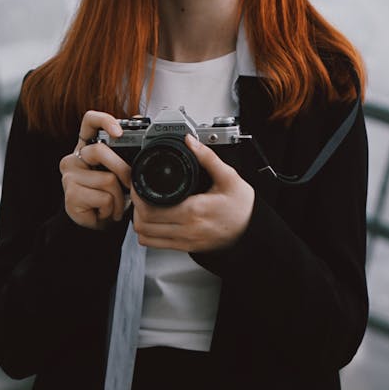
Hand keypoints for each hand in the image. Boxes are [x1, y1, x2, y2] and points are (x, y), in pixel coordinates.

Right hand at [59, 110, 131, 229]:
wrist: (97, 222)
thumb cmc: (109, 193)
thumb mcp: (119, 169)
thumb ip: (125, 146)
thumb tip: (138, 118)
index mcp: (87, 146)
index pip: (89, 121)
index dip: (104, 121)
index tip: (119, 132)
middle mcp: (74, 157)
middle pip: (100, 152)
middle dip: (122, 169)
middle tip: (128, 184)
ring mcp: (69, 176)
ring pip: (107, 180)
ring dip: (120, 198)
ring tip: (114, 204)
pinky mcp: (70, 194)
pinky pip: (103, 198)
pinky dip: (111, 208)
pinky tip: (104, 211)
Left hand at [131, 134, 254, 252]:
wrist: (252, 229)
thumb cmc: (242, 206)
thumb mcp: (228, 177)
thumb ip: (207, 157)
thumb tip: (190, 141)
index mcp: (194, 210)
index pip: (151, 208)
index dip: (138, 195)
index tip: (138, 184)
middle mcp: (187, 229)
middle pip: (144, 223)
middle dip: (136, 206)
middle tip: (139, 192)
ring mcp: (186, 241)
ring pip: (147, 237)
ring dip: (140, 221)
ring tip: (144, 205)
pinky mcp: (186, 247)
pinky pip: (157, 245)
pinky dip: (148, 233)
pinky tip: (153, 219)